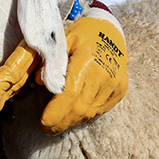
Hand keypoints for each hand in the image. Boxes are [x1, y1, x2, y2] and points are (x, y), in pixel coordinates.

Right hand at [0, 42, 37, 158]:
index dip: (24, 56)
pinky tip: (17, 71)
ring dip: (26, 70)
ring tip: (33, 54)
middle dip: (31, 62)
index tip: (33, 41)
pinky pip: (8, 90)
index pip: (13, 72)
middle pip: (20, 80)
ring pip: (16, 86)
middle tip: (40, 44)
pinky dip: (16, 78)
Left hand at [40, 16, 127, 133]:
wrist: (110, 30)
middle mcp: (103, 73)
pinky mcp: (121, 88)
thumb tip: (37, 82)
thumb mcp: (61, 42)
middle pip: (80, 108)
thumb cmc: (81, 35)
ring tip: (60, 122)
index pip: (70, 93)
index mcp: (86, 59)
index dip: (56, 112)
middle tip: (48, 129)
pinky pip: (101, 109)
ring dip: (73, 120)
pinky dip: (86, 114)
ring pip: (90, 111)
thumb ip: (50, 62)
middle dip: (61, 122)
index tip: (44, 123)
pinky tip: (76, 113)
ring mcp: (115, 82)